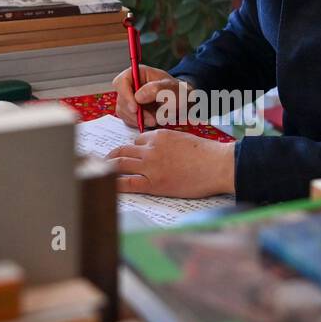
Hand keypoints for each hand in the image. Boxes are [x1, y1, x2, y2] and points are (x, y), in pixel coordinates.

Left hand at [106, 129, 235, 197]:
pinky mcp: (153, 183)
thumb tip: (159, 151)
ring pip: (120, 163)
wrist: (218, 165)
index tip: (130, 156)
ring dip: (109, 167)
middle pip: (123, 150)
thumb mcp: (184, 139)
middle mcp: (151, 148)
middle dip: (112, 156)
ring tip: (102, 173)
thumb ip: (168, 143)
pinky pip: (127, 183)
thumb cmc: (207, 154)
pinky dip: (114, 183)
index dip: (133, 149)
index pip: (138, 140)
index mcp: (159, 135)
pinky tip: (107, 186)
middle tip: (106, 161)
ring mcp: (150, 166)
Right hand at [111, 65, 194, 129]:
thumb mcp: (173, 89)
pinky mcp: (131, 111)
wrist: (183, 103)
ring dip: (138, 119)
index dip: (125, 95)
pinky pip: (128, 119)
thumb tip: (138, 97)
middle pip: (121, 99)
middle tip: (152, 119)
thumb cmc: (179, 92)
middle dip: (135, 112)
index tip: (135, 108)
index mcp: (139, 74)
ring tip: (156, 120)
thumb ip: (157, 90)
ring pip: (124, 111)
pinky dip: (138, 123)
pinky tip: (151, 121)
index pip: (121, 82)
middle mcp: (131, 85)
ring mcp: (130, 98)